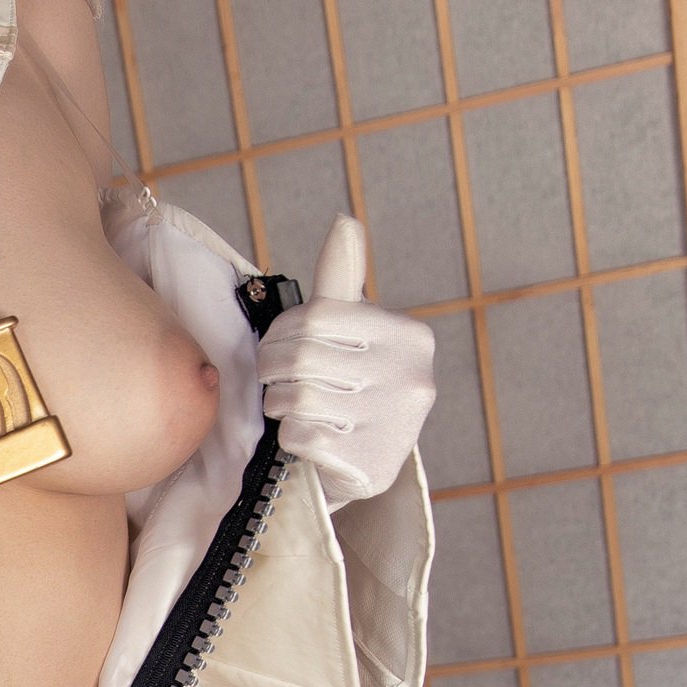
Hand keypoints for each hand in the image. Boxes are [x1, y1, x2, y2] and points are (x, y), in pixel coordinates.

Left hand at [256, 216, 434, 504]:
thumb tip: (345, 220)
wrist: (364, 465)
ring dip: (279, 405)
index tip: (277, 346)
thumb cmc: (351, 387)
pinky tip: (308, 438)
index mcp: (410, 335)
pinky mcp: (371, 464)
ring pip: (298, 398)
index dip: (281, 332)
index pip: (317, 317)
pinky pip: (301, 437)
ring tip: (290, 408)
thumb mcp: (351, 332)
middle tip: (274, 381)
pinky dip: (291, 438)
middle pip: (302, 358)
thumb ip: (342, 281)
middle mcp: (413, 376)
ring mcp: (395, 423)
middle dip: (273, 370)